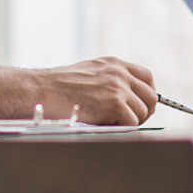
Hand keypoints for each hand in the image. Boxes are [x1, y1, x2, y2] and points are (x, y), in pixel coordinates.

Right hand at [0, 58, 155, 125]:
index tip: (140, 105)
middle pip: (151, 96)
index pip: (146, 77)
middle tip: (129, 121)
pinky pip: (132, 123)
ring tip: (110, 122)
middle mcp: (119, 72)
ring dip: (130, 122)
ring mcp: (118, 87)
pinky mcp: (115, 103)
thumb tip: (127, 100)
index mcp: (114, 64)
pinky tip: (105, 124)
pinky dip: (122, 128)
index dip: (146, 94)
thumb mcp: (89, 74)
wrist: (41, 91)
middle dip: (143, 111)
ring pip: (143, 112)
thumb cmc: (58, 87)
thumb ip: (109, 80)